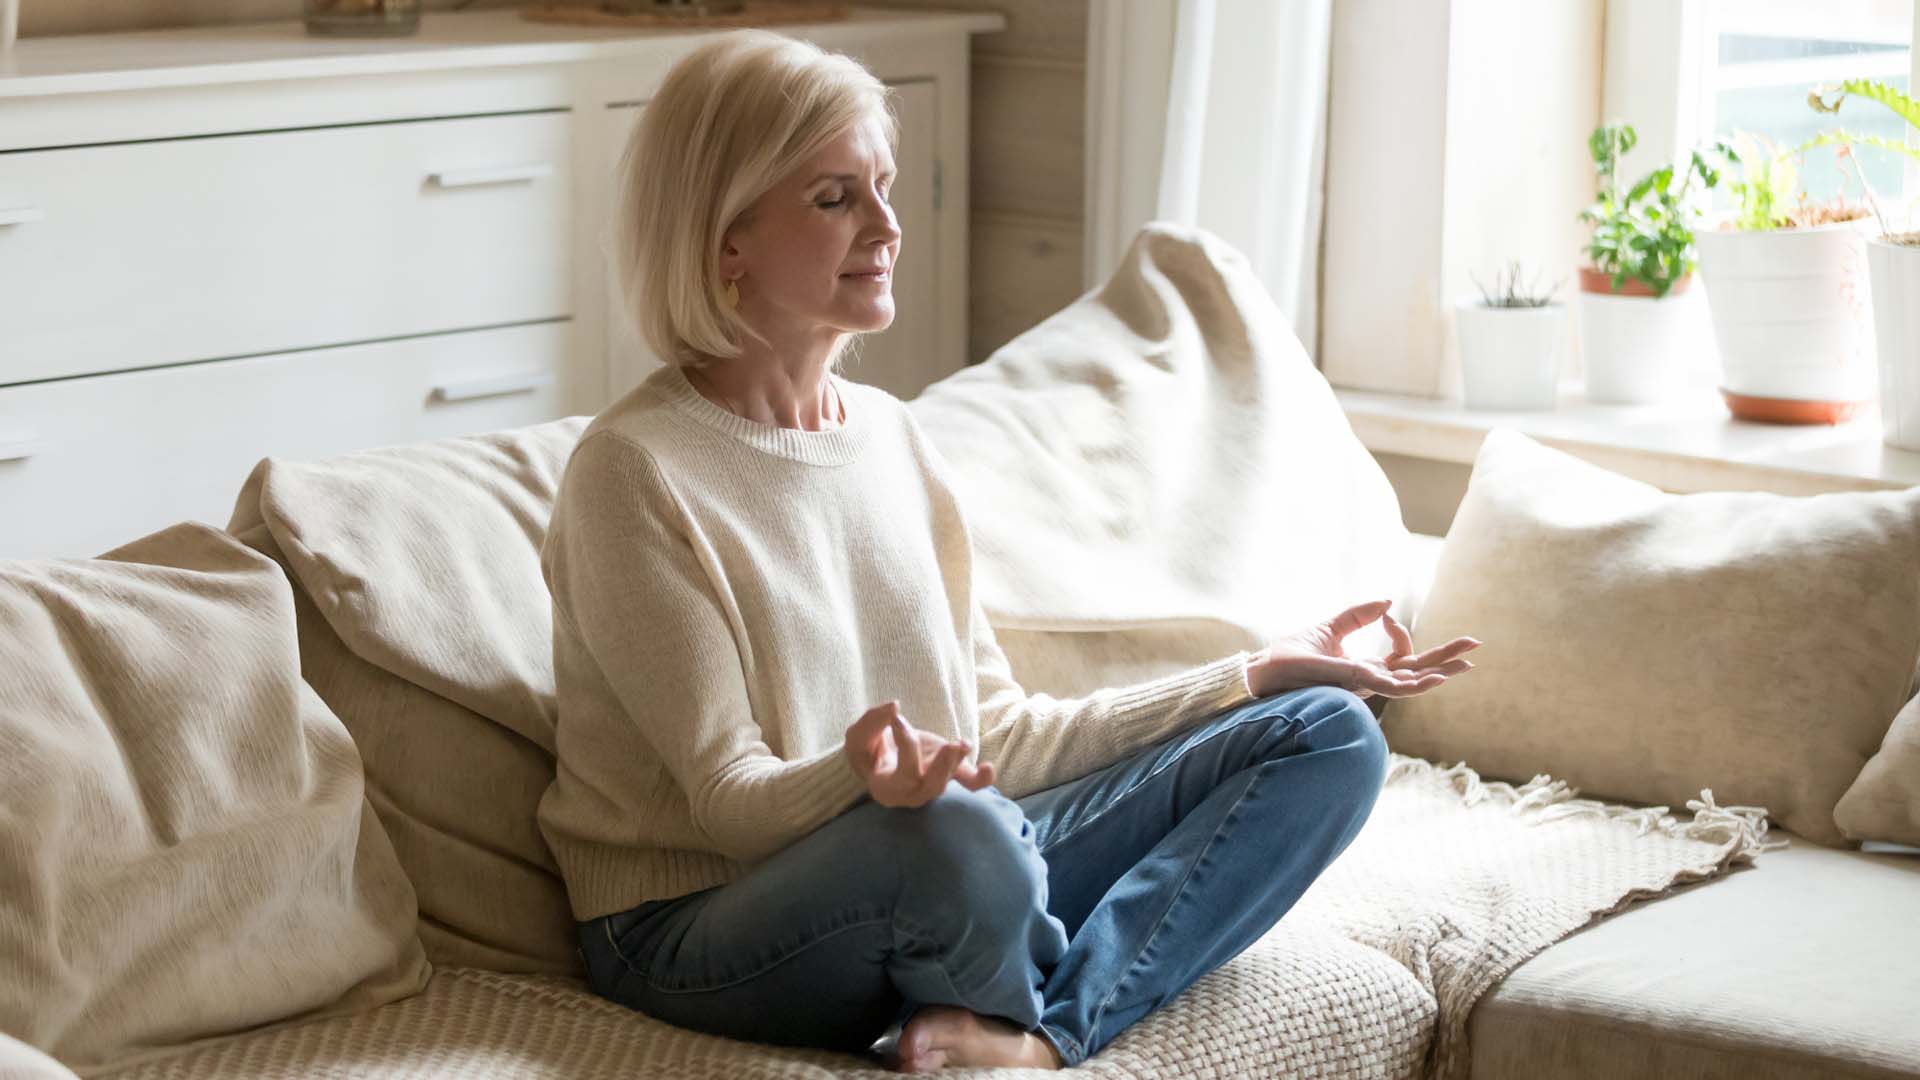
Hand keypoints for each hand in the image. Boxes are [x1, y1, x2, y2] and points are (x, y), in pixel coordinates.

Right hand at [843, 701, 996, 808]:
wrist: (881, 754)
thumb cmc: (867, 749)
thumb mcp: (858, 736)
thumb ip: (872, 721)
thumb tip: (893, 706)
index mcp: (886, 789)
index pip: (903, 774)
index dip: (905, 746)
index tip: (897, 718)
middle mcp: (912, 793)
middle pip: (931, 787)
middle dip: (942, 768)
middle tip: (950, 746)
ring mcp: (933, 784)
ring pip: (947, 780)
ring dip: (956, 762)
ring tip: (960, 743)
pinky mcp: (949, 771)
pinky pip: (968, 783)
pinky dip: (981, 779)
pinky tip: (988, 768)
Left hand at [1247, 599, 1479, 699]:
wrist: (1260, 673)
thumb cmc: (1288, 658)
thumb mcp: (1327, 630)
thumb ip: (1358, 616)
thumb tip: (1389, 601)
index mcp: (1363, 667)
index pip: (1400, 654)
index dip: (1402, 633)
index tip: (1387, 615)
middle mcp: (1366, 680)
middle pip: (1415, 669)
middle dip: (1445, 658)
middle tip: (1476, 647)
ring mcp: (1360, 686)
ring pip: (1407, 682)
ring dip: (1436, 673)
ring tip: (1465, 666)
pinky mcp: (1348, 687)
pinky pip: (1386, 688)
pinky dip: (1410, 684)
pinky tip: (1431, 678)